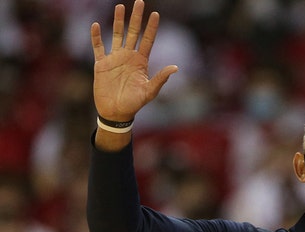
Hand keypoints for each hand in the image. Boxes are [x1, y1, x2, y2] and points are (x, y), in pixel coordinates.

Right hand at [91, 0, 177, 121]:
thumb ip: (160, 79)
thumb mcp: (149, 92)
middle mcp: (128, 57)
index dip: (152, 27)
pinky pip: (98, 47)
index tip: (156, 13)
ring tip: (120, 7)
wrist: (116, 113)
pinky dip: (96, 37)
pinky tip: (96, 25)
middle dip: (136, 18)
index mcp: (141, 62)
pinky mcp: (101, 65)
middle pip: (133, 32)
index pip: (148, 40)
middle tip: (139, 2)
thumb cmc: (134, 104)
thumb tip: (175, 67)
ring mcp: (114, 59)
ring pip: (117, 35)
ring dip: (118, 21)